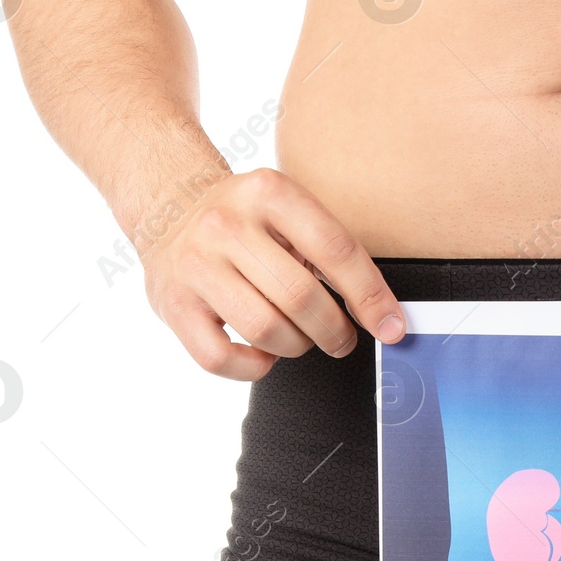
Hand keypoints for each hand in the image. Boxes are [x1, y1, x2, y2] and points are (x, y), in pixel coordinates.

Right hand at [139, 167, 404, 380]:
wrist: (168, 209)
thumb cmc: (244, 222)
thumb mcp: (287, 210)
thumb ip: (330, 251)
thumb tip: (384, 314)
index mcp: (268, 193)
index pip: (335, 250)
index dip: (371, 296)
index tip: (392, 326)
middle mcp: (226, 224)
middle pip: (300, 296)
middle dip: (334, 330)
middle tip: (342, 338)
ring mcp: (195, 265)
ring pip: (265, 329)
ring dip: (296, 346)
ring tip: (299, 338)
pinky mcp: (173, 304)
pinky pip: (221, 359)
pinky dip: (254, 367)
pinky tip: (262, 351)